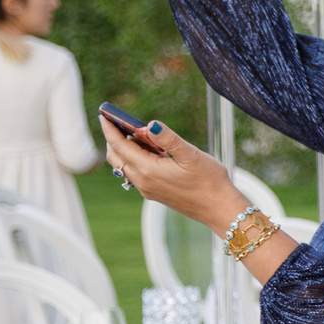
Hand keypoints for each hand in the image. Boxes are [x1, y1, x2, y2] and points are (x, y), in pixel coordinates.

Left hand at [100, 116, 240, 230]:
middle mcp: (143, 181)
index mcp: (148, 169)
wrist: (219, 209)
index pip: (120, 145)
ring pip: (124, 167)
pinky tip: (148, 153)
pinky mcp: (154, 193)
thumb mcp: (191, 155)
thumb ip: (168, 139)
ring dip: (123, 150)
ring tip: (134, 135)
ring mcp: (147, 189)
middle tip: (117, 122)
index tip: (104, 115)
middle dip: (113, 139)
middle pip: (116, 157)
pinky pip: (134, 174)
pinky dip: (133, 160)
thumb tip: (150, 124)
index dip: (110, 129)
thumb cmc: (209, 181)